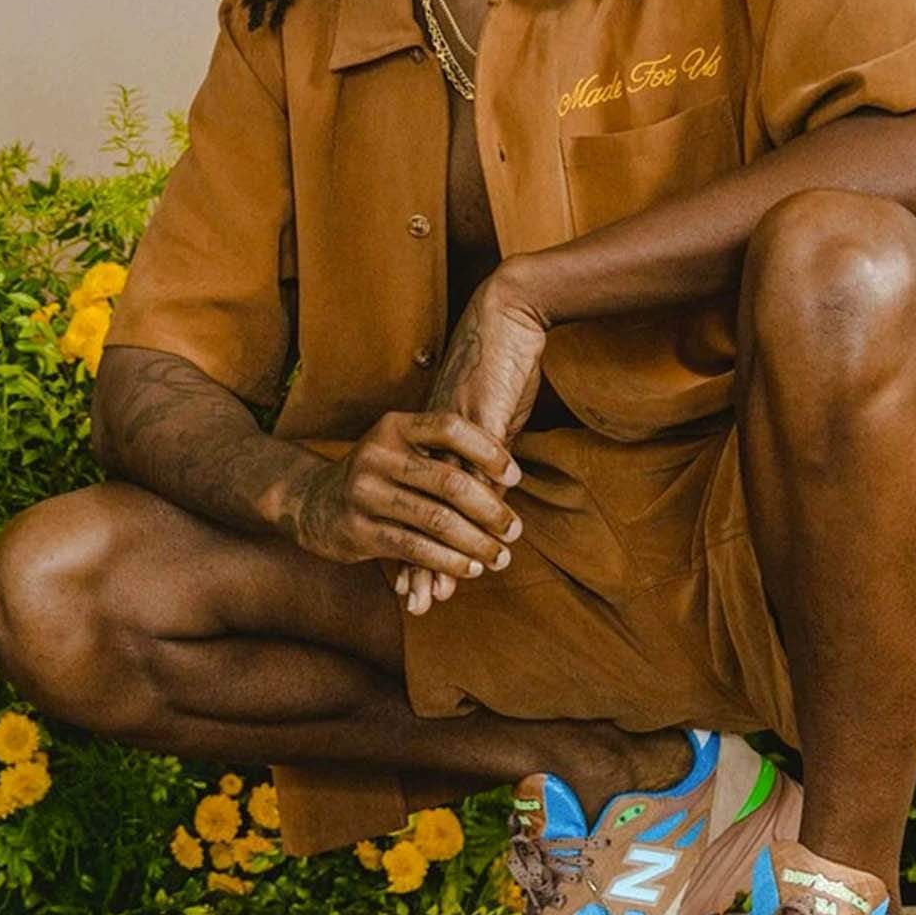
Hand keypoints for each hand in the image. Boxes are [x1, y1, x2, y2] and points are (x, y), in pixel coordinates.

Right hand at [282, 408, 522, 582]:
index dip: (489, 452)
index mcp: (395, 426)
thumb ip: (442, 456)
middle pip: (450, 482)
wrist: (312, 503)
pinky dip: (448, 561)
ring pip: (437, 521)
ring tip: (499, 556)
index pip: (451, 428)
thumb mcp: (401, 449)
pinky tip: (469, 569)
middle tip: (515, 530)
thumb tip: (508, 479)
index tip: (516, 478)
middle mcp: (377, 454)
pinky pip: (415, 549)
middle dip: (491, 510)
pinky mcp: (358, 530)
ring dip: (476, 543)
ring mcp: (365, 493)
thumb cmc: (378, 475)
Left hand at [395, 270, 548, 614]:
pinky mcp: (480, 421)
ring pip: (442, 505)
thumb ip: (483, 449)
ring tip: (440, 590)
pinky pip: (475, 475)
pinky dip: (476, 514)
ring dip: (444, 550)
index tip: (408, 580)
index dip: (414, 542)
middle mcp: (433, 442)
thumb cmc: (502, 360)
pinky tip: (477, 546)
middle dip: (420, 559)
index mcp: (429, 440)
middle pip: (421, 511)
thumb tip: (487, 482)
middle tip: (417, 600)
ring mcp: (454, 434)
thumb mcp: (490, 413)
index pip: (417, 503)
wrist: (507, 314)